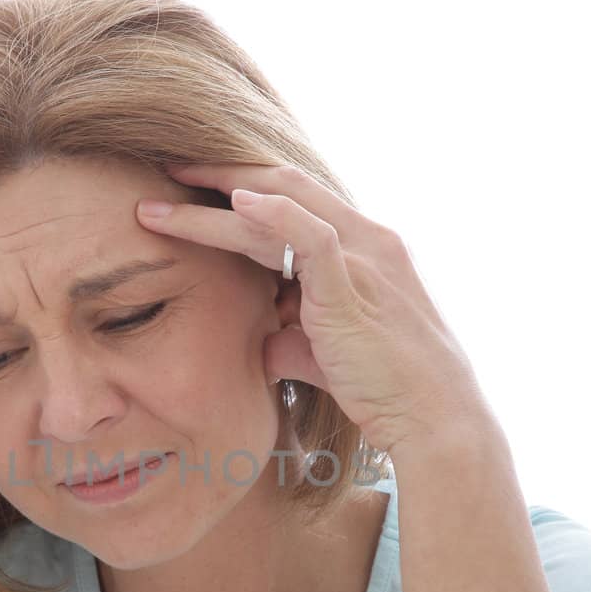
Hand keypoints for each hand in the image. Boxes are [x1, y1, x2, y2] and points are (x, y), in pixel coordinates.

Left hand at [136, 161, 494, 459]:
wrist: (432, 419)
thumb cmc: (385, 389)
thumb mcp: (327, 356)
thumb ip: (292, 339)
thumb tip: (261, 345)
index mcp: (362, 247)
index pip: (295, 197)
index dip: (241, 186)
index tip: (190, 187)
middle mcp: (366, 239)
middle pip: (283, 184)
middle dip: (219, 175)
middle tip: (164, 173)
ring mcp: (363, 258)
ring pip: (282, 205)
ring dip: (213, 203)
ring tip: (158, 205)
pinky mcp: (354, 289)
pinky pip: (312, 238)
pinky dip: (274, 215)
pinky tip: (235, 204)